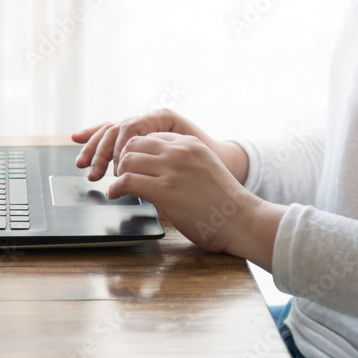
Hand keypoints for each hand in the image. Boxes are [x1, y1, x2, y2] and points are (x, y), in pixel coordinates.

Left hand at [109, 132, 284, 268]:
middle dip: (123, 159)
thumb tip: (158, 170)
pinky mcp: (163, 190)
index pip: (151, 136)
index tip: (132, 164)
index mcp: (190, 143)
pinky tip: (115, 195)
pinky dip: (115, 188)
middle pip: (134, 143)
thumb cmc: (225, 203)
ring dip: (118, 173)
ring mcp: (171, 169)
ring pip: (127, 160)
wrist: (242, 220)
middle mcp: (179, 151)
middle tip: (120, 174)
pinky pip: (126, 181)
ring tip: (117, 186)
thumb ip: (183, 163)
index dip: (137, 151)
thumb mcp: (205, 167)